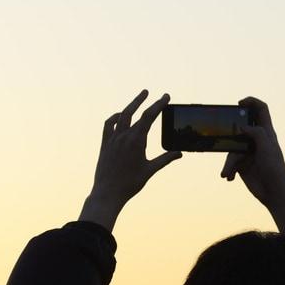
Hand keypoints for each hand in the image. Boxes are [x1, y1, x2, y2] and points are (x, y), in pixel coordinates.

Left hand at [79, 90, 181, 230]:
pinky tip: (120, 116)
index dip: (158, 104)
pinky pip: (108, 125)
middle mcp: (123, 136)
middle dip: (144, 100)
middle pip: (134, 112)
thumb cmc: (130, 183)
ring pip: (121, 116)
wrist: (108, 192)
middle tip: (152, 92)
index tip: (166, 96)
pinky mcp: (104, 144)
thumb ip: (165, 159)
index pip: (149, 117)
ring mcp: (112, 139)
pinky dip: (115, 118)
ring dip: (130, 105)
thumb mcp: (150, 170)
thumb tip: (179, 153)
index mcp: (136, 141)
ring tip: (138, 98)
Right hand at [219, 97, 284, 232]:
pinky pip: (230, 163)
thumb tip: (241, 126)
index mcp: (267, 133)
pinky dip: (228, 169)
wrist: (274, 192)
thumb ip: (256, 133)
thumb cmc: (275, 169)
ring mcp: (249, 152)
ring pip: (232, 148)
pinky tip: (229, 177)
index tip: (239, 103)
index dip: (251, 103)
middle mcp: (257, 140)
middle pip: (241, 128)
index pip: (261, 111)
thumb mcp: (267, 147)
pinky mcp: (242, 164)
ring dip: (229, 162)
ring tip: (227, 173)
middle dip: (231, 130)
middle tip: (223, 130)